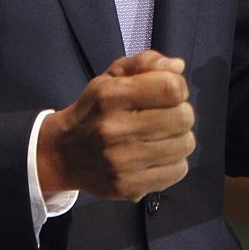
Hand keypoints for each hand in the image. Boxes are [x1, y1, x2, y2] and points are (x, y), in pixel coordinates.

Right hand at [37, 50, 195, 200]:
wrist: (63, 154)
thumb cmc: (95, 109)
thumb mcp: (111, 76)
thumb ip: (145, 63)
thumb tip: (178, 67)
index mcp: (110, 96)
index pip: (171, 88)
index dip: (178, 87)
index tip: (168, 92)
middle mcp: (114, 129)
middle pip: (183, 117)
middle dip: (181, 112)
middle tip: (166, 115)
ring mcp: (121, 162)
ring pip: (185, 145)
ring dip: (179, 137)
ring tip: (162, 136)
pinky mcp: (129, 187)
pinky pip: (178, 171)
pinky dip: (174, 162)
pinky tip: (157, 155)